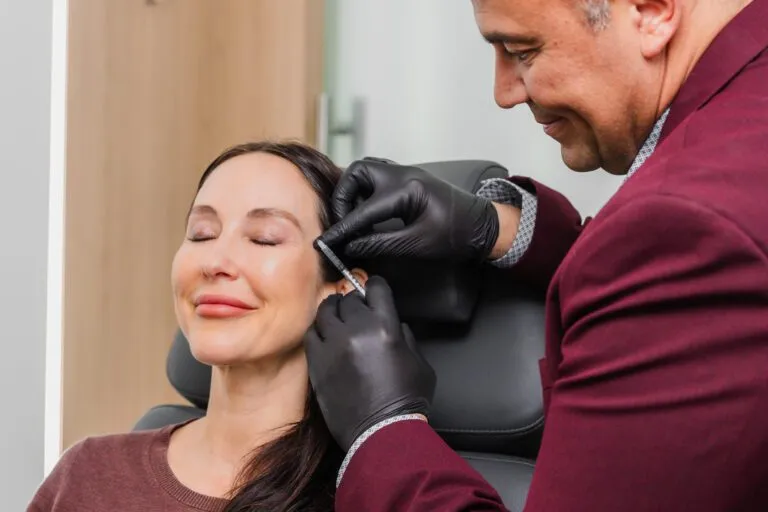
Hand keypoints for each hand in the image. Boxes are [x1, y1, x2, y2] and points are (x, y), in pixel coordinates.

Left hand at [304, 276, 436, 450]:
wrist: (381, 433)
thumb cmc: (406, 401)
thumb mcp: (419, 363)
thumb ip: (406, 338)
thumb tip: (396, 325)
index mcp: (386, 327)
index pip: (375, 288)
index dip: (375, 285)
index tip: (373, 288)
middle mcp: (358, 330)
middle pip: (349, 298)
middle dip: (354, 300)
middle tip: (356, 308)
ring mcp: (334, 345)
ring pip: (326, 311)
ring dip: (334, 311)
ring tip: (337, 317)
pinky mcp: (317, 362)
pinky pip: (312, 333)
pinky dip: (319, 331)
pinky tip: (326, 337)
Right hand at [319, 158, 499, 261]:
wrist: (484, 225)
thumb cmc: (456, 235)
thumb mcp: (416, 244)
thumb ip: (379, 243)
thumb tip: (350, 247)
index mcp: (405, 189)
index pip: (363, 210)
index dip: (341, 228)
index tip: (325, 242)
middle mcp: (402, 174)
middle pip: (357, 172)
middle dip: (342, 197)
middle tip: (342, 224)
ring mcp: (405, 173)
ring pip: (365, 170)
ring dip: (352, 192)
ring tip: (353, 219)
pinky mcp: (408, 178)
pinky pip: (377, 176)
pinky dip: (365, 191)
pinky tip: (367, 212)